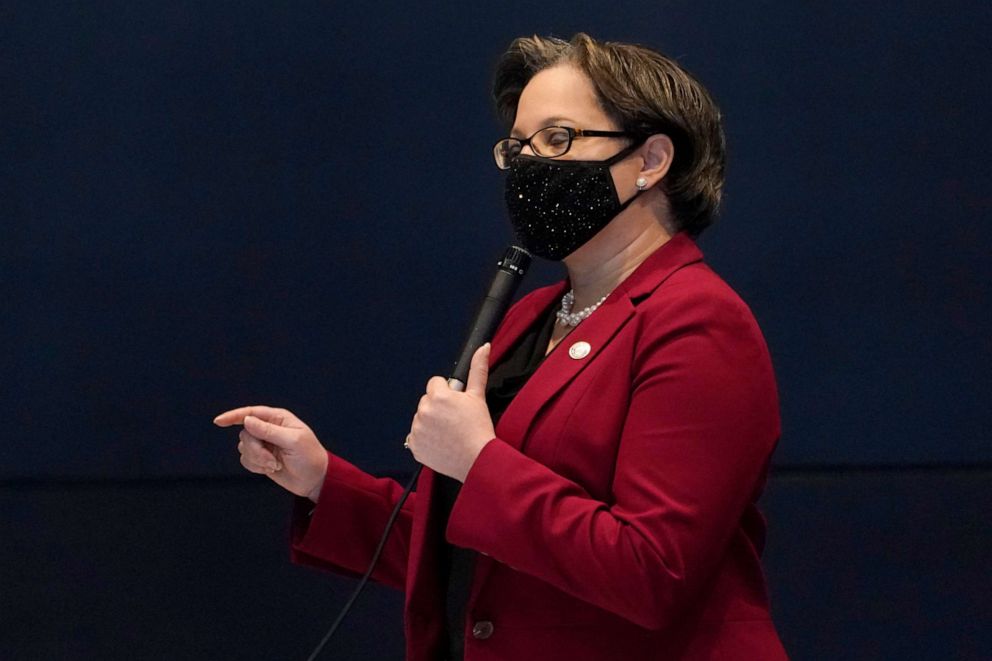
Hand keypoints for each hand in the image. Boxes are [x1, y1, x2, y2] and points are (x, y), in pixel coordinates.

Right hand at [213, 405, 328, 501]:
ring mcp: (264, 443)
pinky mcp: (260, 458)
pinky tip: (270, 469)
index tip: (218, 421)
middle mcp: (268, 428)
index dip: (233, 416)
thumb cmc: (309, 457)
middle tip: (272, 461)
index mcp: (278, 418)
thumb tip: (246, 420)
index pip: (251, 413)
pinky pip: (245, 460)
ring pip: (243, 447)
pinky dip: (255, 466)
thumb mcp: (293, 441)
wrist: (314, 479)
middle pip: (245, 434)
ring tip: (275, 465)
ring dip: (257, 459)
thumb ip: (269, 431)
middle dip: (255, 450)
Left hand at [407, 344, 494, 481]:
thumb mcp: (478, 396)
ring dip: (431, 423)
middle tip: (454, 420)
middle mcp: (424, 411)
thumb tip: (483, 347)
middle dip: (438, 407)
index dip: (447, 393)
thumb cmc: (479, 429)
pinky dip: (426, 440)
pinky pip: (416, 436)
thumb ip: (477, 369)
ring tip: (448, 433)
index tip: (455, 405)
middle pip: (427, 401)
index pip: (434, 384)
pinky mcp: (414, 446)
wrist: (477, 459)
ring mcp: (417, 429)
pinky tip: (440, 443)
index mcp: (438, 396)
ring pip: (421, 418)